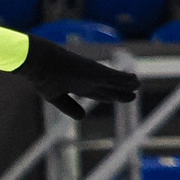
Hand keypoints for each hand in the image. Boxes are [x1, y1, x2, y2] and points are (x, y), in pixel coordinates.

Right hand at [17, 35, 140, 120]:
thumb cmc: (43, 78)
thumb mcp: (54, 96)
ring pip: (115, 82)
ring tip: (137, 86)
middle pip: (108, 88)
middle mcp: (88, 80)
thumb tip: (82, 117)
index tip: (114, 98)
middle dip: (120, 93)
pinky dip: (127, 79)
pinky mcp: (98, 71)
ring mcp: (93, 76)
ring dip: (127, 85)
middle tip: (132, 96)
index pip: (96, 93)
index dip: (107, 96)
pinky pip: (117, 77)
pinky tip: (136, 81)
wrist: (41, 63)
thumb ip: (68, 107)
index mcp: (77, 86)